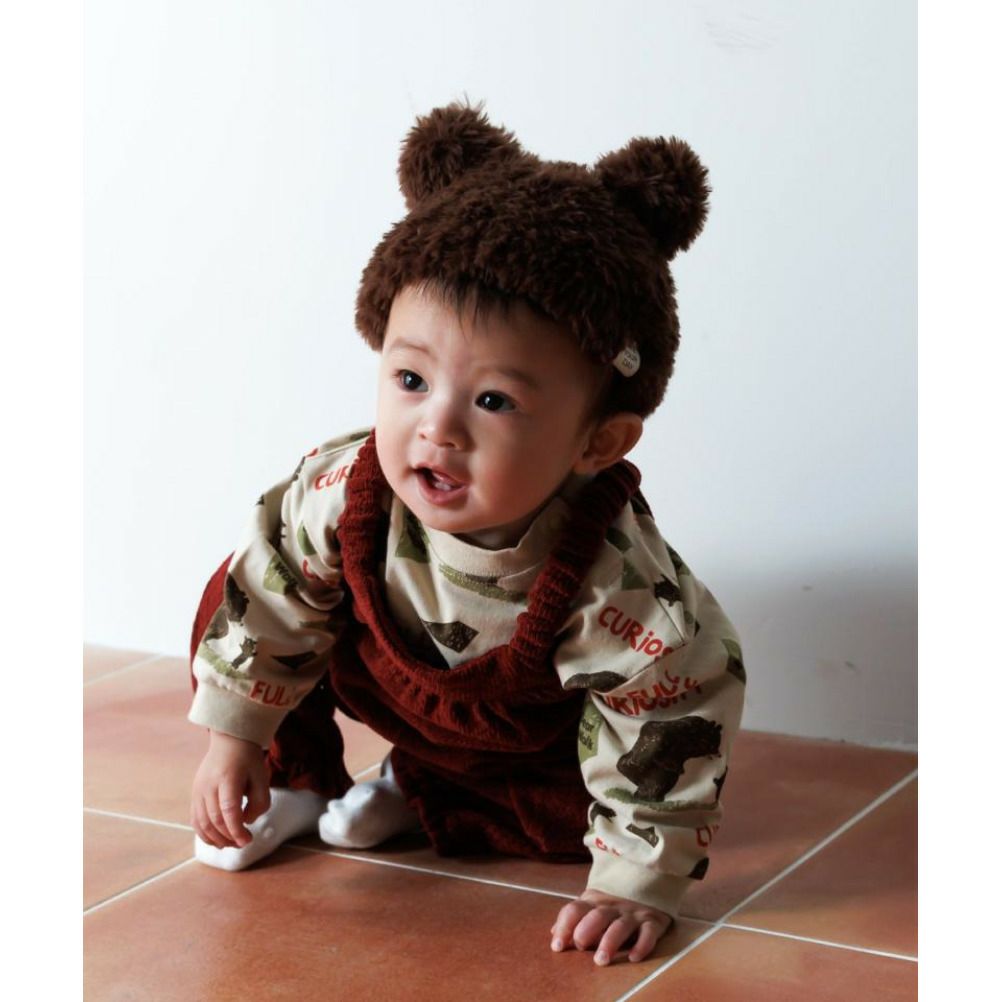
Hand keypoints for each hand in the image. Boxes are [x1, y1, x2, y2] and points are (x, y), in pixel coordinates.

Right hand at [190, 730, 270, 848]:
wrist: (229, 741)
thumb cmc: (248, 760)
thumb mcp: (262, 777)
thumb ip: (260, 802)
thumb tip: (246, 822)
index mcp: (227, 777)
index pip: (228, 810)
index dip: (237, 830)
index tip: (247, 840)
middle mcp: (208, 785)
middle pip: (214, 820)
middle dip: (229, 837)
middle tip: (244, 842)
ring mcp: (198, 790)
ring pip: (202, 823)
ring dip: (216, 839)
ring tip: (232, 843)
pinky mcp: (194, 795)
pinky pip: (195, 820)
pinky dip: (205, 834)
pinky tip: (218, 840)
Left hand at [550, 888, 672, 964]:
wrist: (648, 883)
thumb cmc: (614, 905)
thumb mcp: (592, 906)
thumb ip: (575, 919)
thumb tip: (553, 934)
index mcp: (594, 902)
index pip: (575, 910)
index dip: (564, 927)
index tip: (557, 946)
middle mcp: (613, 907)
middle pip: (597, 916)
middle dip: (586, 931)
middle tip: (580, 947)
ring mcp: (633, 914)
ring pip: (620, 926)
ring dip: (610, 942)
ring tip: (601, 960)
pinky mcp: (653, 922)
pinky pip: (649, 932)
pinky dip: (642, 945)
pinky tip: (634, 957)